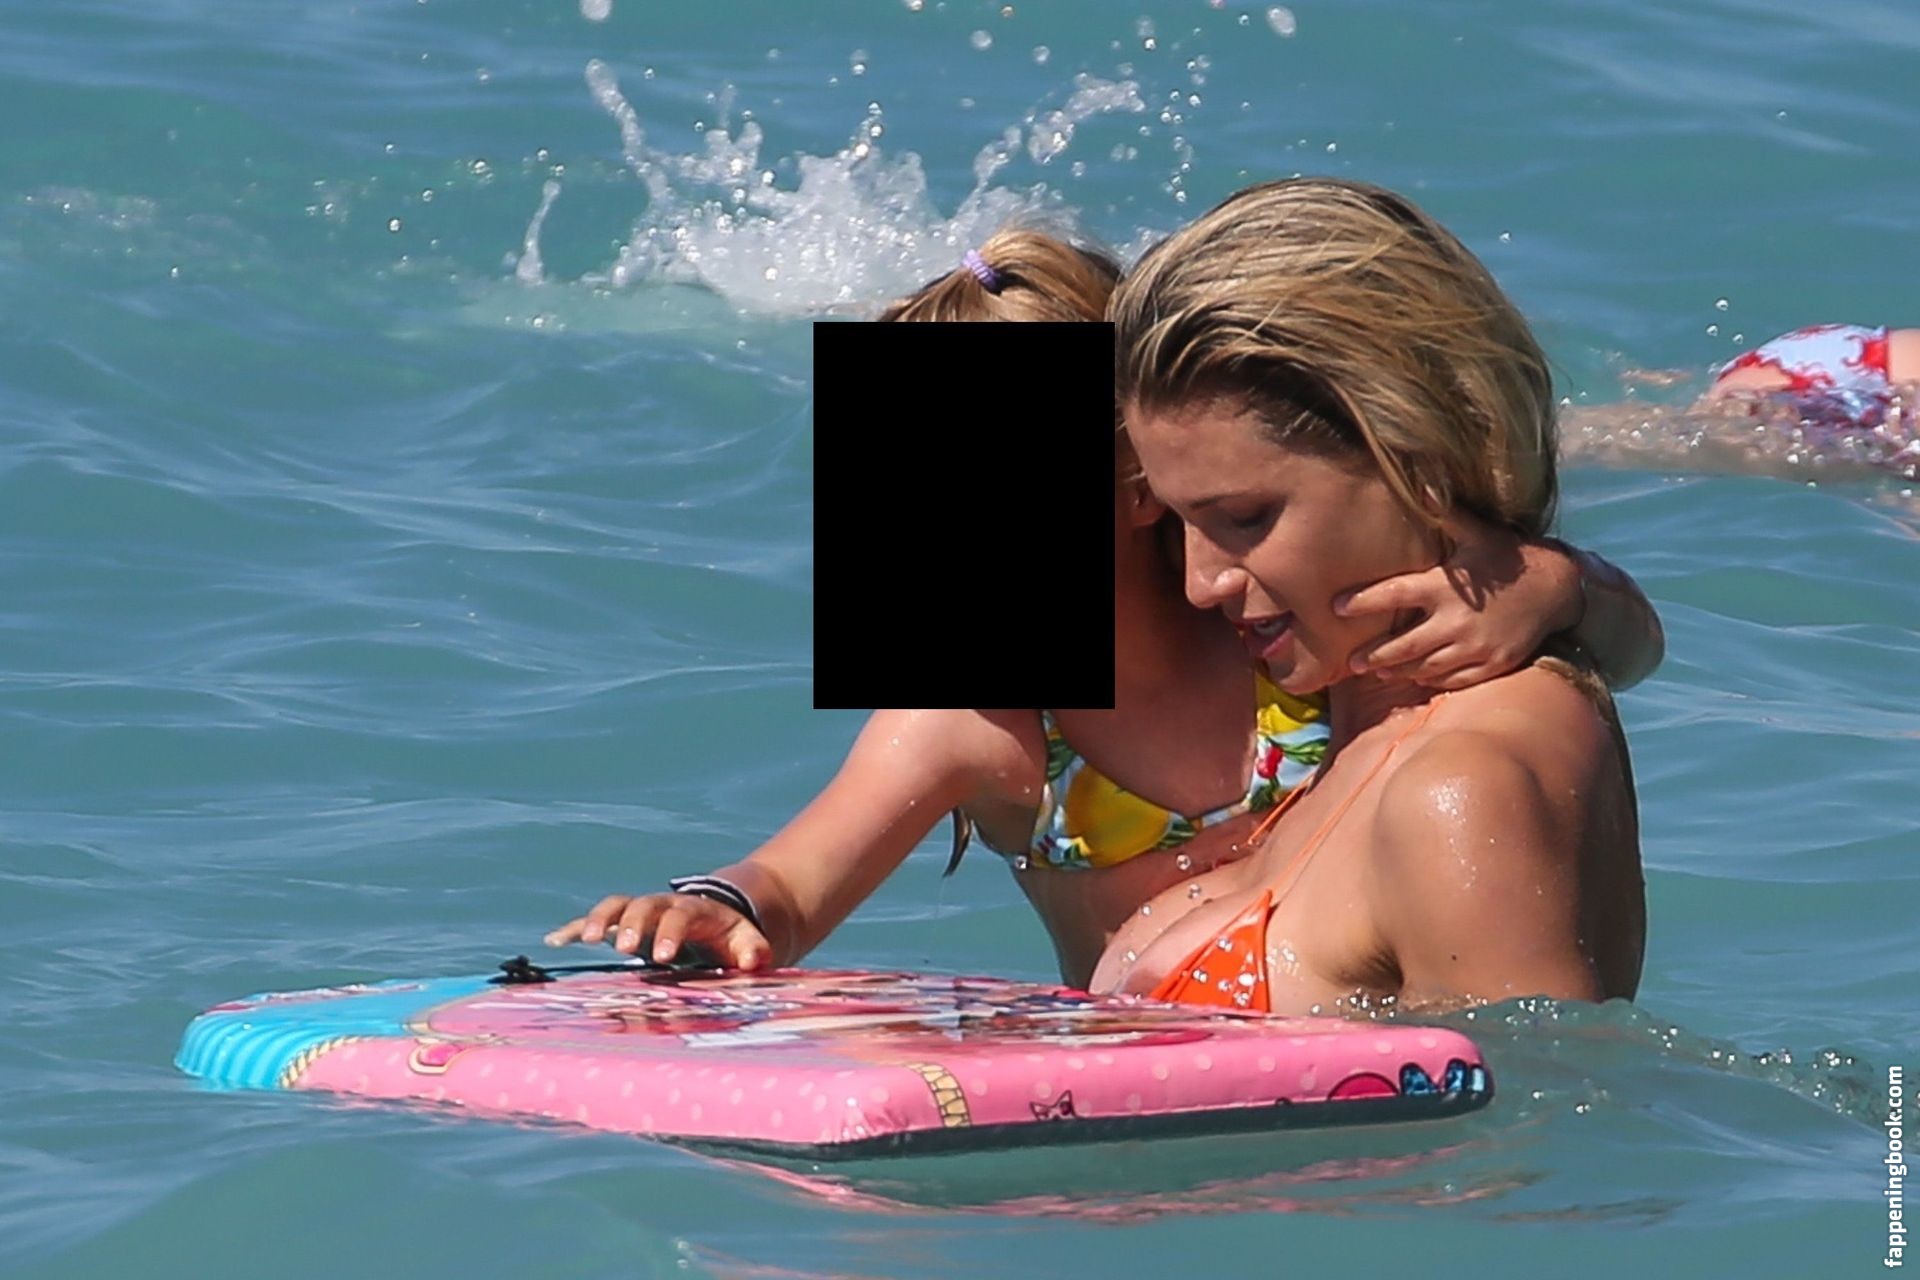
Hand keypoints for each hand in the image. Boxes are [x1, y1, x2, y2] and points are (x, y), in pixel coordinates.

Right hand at [544, 893, 772, 968]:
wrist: (722, 914)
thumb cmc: (732, 935)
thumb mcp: (747, 941)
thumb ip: (752, 949)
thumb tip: (753, 959)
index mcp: (695, 910)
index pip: (680, 916)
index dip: (670, 932)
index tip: (662, 955)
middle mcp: (664, 905)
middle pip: (645, 905)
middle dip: (633, 924)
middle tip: (625, 947)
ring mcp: (643, 912)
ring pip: (618, 905)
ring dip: (600, 918)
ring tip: (586, 939)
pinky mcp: (625, 923)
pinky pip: (599, 919)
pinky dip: (576, 927)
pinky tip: (556, 940)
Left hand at [1334, 512, 1579, 690]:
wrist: (1557, 588)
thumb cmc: (1505, 558)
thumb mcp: (1477, 533)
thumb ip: (1445, 514)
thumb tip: (1420, 481)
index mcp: (1446, 587)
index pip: (1394, 595)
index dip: (1363, 602)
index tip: (1337, 607)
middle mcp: (1457, 621)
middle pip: (1403, 646)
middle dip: (1373, 656)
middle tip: (1349, 663)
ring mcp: (1475, 647)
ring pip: (1425, 668)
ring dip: (1398, 671)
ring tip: (1376, 671)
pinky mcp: (1491, 665)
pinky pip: (1453, 680)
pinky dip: (1431, 679)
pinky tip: (1415, 677)